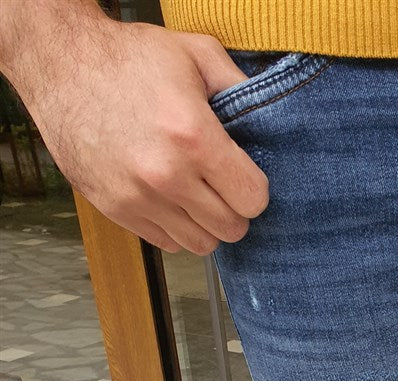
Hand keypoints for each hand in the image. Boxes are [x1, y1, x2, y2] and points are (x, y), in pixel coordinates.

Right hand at [2, 5, 268, 253]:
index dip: (254, 189)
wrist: (60, 64)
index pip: (252, 199)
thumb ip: (240, 89)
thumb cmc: (129, 57)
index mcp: (194, 137)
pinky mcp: (115, 209)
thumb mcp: (196, 54)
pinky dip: (174, 227)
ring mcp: (138, 197)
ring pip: (200, 244)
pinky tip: (168, 198)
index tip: (244, 176)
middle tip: (222, 187)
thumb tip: (271, 122)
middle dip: (233, 210)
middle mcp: (166, 175)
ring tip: (196, 194)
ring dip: (205, 224)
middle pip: (231, 229)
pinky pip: (166, 243)